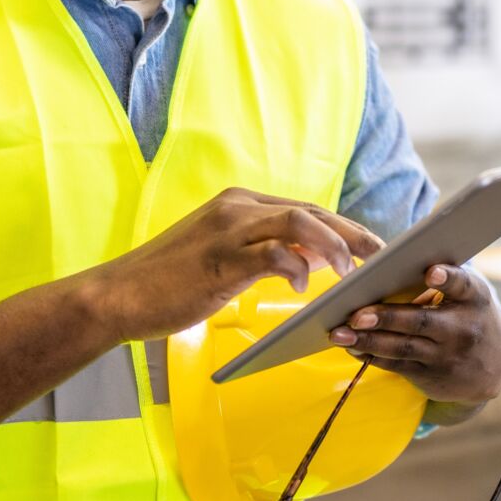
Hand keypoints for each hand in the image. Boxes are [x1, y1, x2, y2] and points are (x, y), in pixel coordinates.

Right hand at [89, 188, 384, 340]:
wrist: (118, 296)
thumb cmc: (171, 283)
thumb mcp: (226, 260)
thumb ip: (267, 253)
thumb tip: (315, 259)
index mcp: (239, 204)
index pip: (306, 208)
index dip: (343, 226)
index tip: (372, 247)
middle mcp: (237, 207)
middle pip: (310, 210)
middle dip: (352, 233)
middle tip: (381, 257)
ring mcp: (228, 229)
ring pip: (298, 221)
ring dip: (333, 245)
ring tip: (351, 271)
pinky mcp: (220, 257)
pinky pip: (272, 254)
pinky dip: (295, 268)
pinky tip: (303, 288)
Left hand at [328, 264, 500, 412]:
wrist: (493, 367)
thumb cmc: (471, 316)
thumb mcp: (470, 296)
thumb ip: (443, 281)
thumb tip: (389, 269)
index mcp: (474, 298)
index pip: (462, 285)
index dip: (447, 278)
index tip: (431, 273)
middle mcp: (464, 329)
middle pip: (421, 321)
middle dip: (386, 318)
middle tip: (355, 315)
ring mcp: (448, 356)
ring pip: (403, 347)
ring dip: (368, 341)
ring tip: (339, 334)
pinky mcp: (433, 377)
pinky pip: (398, 366)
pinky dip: (373, 356)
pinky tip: (353, 348)